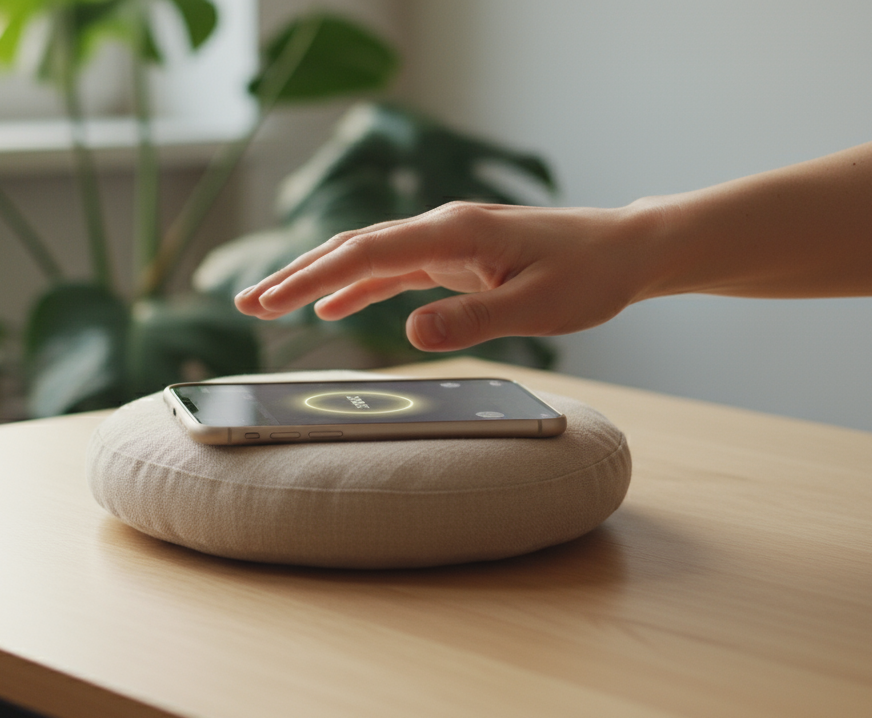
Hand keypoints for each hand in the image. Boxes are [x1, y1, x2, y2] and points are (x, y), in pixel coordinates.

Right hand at [234, 201, 662, 351]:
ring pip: (365, 257)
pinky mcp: (454, 257)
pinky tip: (333, 308)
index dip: (315, 278)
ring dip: (318, 279)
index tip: (273, 301)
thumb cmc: (588, 275)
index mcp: (453, 232)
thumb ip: (472, 320)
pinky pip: (392, 270)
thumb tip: (410, 334)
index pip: (367, 253)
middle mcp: (441, 228)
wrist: (625, 251)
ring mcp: (445, 240)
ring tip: (269, 304)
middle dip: (296, 274)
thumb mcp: (536, 307)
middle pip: (352, 247)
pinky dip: (356, 287)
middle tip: (246, 303)